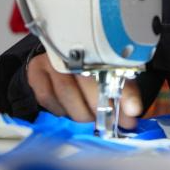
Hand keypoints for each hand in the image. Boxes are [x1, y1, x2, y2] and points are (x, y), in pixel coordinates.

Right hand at [26, 53, 142, 128]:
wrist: (57, 63)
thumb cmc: (87, 72)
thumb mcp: (110, 78)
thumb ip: (123, 93)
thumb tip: (133, 114)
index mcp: (98, 48)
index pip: (115, 69)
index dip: (125, 92)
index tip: (134, 111)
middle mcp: (73, 50)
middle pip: (88, 83)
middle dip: (101, 109)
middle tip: (107, 122)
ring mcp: (52, 60)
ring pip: (66, 93)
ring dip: (80, 112)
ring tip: (89, 117)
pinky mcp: (36, 72)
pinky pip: (47, 98)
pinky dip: (60, 109)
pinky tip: (67, 109)